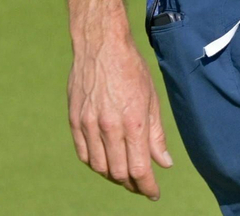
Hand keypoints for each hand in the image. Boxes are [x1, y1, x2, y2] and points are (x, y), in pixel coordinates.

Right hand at [68, 30, 173, 198]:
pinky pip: (84, 154)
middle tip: (141, 185)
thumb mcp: (152, 100)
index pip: (139, 168)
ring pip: (99, 167)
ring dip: (113, 176)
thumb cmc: (132, 69)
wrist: (101, 46)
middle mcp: (109, 127)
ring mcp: (88, 125)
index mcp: (133, 122)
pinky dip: (96, 164)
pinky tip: (106, 162)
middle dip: (132, 184)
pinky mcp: (74, 121)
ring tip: (125, 175)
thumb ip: (156, 135)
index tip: (154, 193)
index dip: (147, 186)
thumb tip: (165, 163)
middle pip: (118, 172)